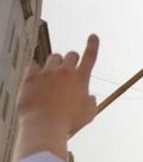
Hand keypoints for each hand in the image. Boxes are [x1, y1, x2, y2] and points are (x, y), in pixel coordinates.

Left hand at [16, 35, 99, 161]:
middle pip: (70, 55)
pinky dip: (35, 69)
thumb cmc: (68, 122)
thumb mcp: (89, 113)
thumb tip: (89, 97)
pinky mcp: (31, 78)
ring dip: (55, 64)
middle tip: (67, 70)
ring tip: (51, 75)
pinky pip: (33, 65)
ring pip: (53, 57)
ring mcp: (47, 73)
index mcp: (81, 79)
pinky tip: (35, 76)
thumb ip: (91, 101)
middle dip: (71, 60)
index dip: (93, 44)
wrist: (44, 125)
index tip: (93, 36)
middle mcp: (65, 72)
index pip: (90, 56)